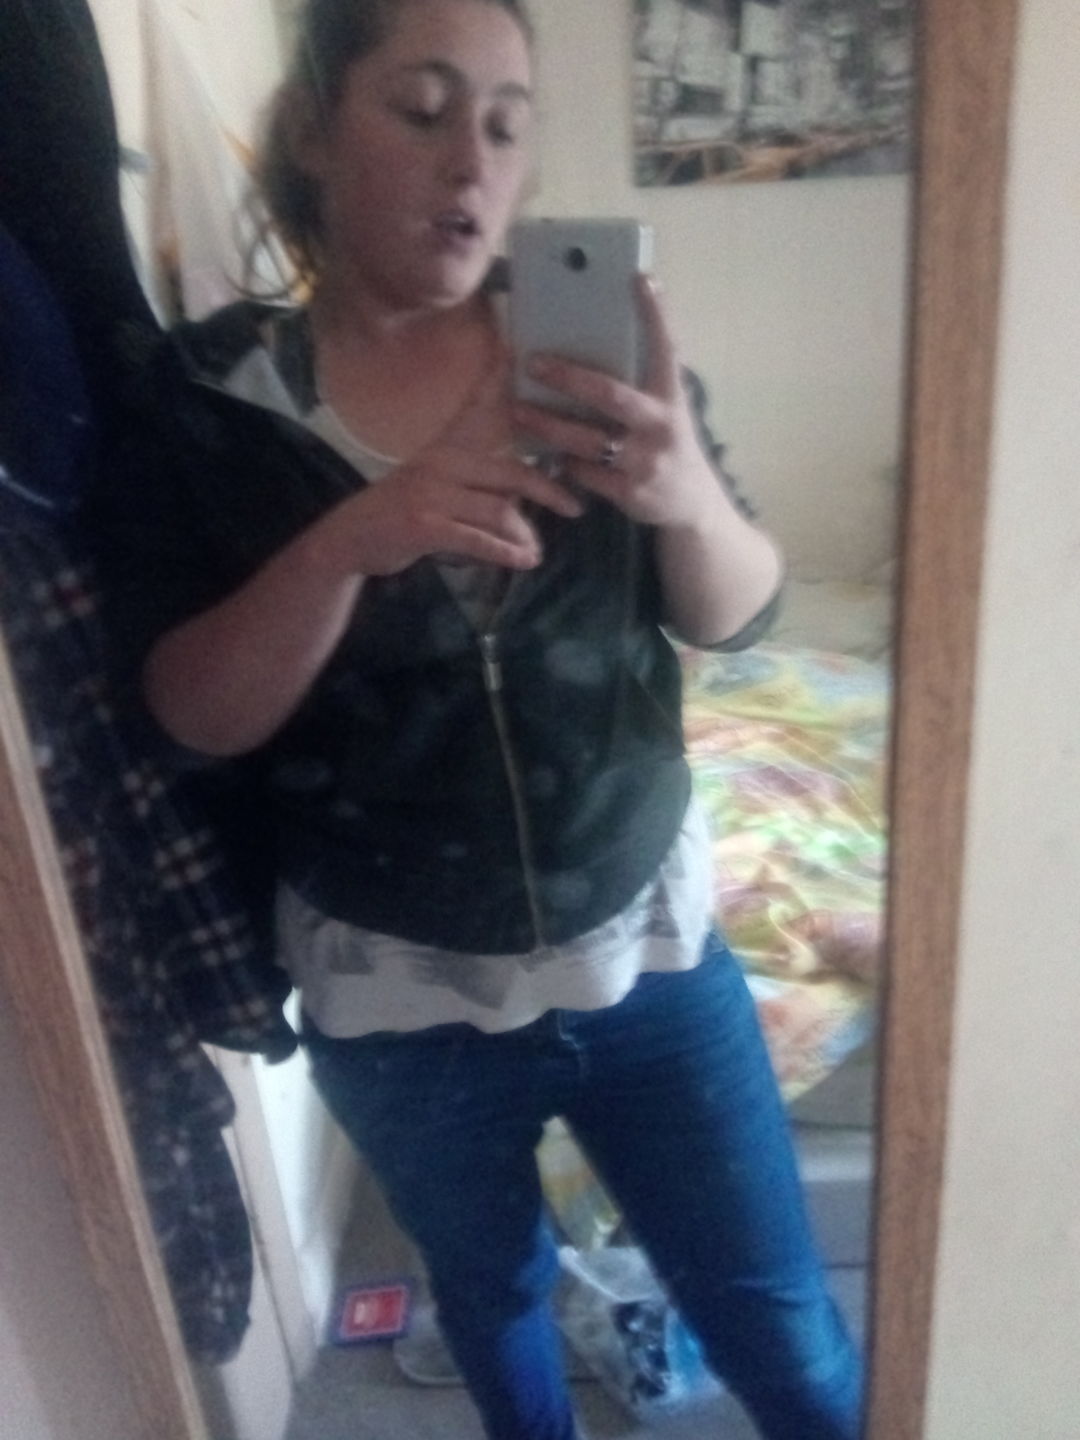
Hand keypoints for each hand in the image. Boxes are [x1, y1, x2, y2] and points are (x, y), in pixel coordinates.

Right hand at [315, 360, 583, 577]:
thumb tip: (522, 492)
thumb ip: (476, 481)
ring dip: (523, 535)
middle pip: (509, 470)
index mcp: (446, 447)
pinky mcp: (426, 525)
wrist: (350, 538)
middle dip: (547, 490)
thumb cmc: (399, 511)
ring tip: (536, 552)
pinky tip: (525, 561)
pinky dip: (505, 552)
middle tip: (574, 507)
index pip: (478, 406)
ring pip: (497, 510)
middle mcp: (441, 462)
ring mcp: (431, 493)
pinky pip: (477, 539)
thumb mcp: (434, 483)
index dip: (497, 375)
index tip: (517, 346)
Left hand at [511, 275, 718, 530]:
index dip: (655, 313)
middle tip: (533, 362)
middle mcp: (660, 425)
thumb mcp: (664, 409)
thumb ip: (638, 383)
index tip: (640, 278)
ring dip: (548, 424)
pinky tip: (548, 452)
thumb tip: (589, 342)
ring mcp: (645, 460)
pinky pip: (584, 472)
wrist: (692, 503)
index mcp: (671, 395)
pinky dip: (564, 461)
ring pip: (586, 439)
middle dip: (568, 378)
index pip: (666, 347)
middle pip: (609, 395)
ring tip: (517, 410)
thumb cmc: (666, 442)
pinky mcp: (629, 491)